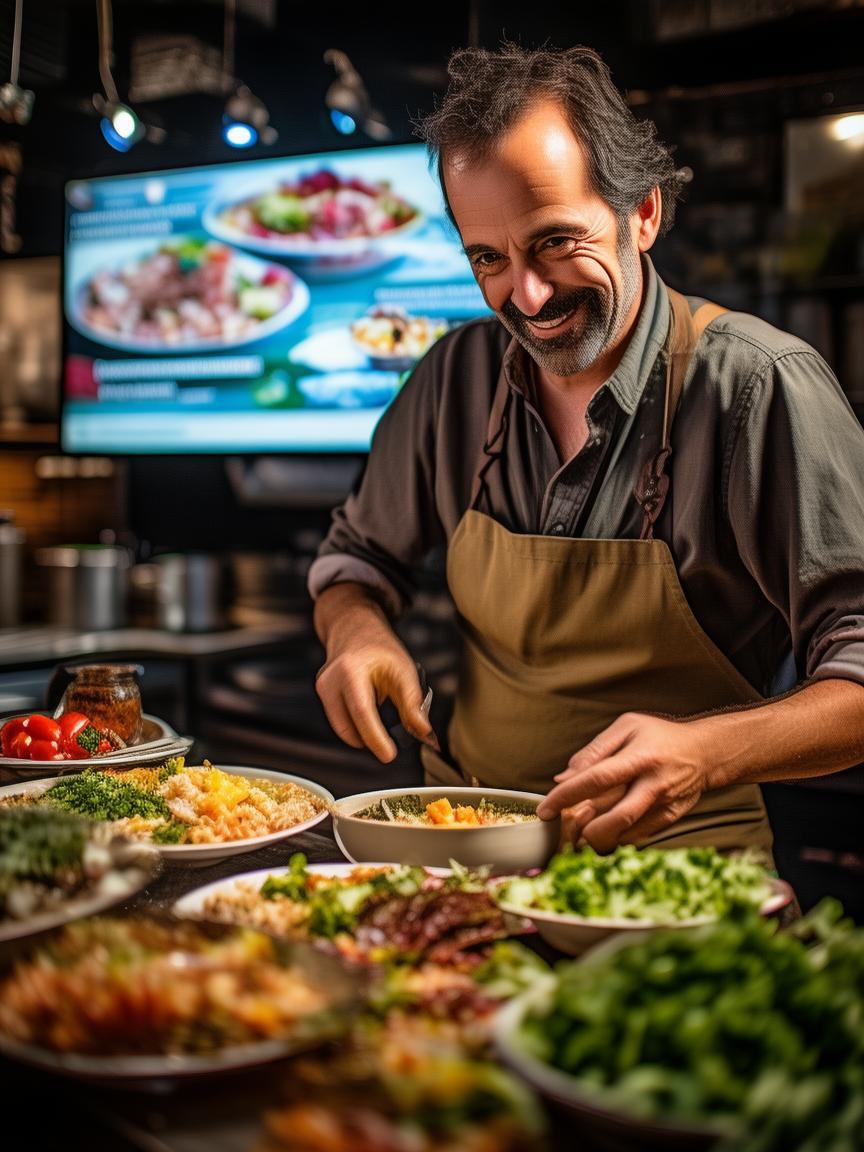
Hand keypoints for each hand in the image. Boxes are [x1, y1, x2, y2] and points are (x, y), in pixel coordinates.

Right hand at [314, 585, 437, 762]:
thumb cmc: (381, 648)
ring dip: (364, 735)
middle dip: (372, 740)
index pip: (362, 712)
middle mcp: (330, 681)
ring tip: (384, 724)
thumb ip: (413, 705)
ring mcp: (323, 689)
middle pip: (349, 726)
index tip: (389, 755)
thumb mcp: (404, 671)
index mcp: (351, 671)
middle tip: (393, 743)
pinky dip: (357, 726)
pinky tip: (371, 718)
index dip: (375, 738)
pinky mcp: (323, 695)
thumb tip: (425, 735)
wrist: (355, 629)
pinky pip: (340, 722)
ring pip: (343, 729)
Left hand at [536, 712, 709, 852]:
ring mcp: (664, 806)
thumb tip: (562, 777)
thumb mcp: (626, 727)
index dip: (566, 796)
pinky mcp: (670, 820)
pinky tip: (605, 830)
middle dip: (583, 830)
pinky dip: (615, 839)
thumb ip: (593, 752)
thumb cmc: (659, 736)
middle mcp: (653, 785)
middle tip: (565, 829)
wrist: (705, 751)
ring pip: (625, 835)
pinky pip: (636, 839)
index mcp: (639, 757)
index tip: (545, 810)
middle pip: (614, 818)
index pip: (596, 780)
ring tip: (582, 830)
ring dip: (596, 839)